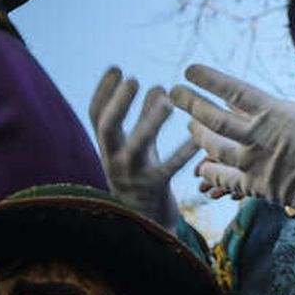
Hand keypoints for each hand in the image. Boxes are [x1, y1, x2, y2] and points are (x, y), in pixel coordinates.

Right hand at [90, 68, 199, 229]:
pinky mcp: (154, 189)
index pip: (96, 115)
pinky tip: (197, 134)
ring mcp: (132, 176)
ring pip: (136, 146)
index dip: (104, 92)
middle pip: (107, 128)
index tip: (116, 68)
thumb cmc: (144, 180)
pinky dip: (184, 150)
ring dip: (149, 122)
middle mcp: (114, 160)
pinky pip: (169, 167)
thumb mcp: (142, 148)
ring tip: (167, 102)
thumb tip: (157, 86)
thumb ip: (145, 118)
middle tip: (133, 79)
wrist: (147, 227)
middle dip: (118, 103)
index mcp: (108, 148)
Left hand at [169, 52, 294, 220]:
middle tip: (174, 94)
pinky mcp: (258, 186)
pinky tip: (203, 166)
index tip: (189, 70)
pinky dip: (212, 171)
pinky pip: (225, 178)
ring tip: (191, 125)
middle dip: (190, 104)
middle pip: (213, 119)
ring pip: (214, 147)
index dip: (208, 79)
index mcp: (273, 111)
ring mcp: (255, 163)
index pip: (232, 90)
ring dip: (199, 135)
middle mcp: (258, 136)